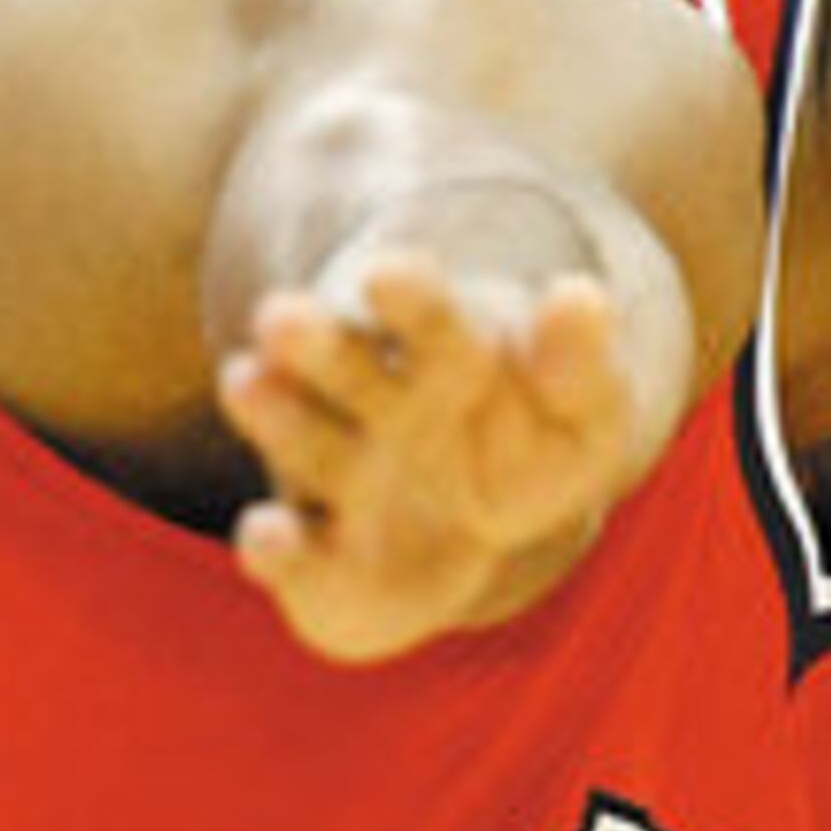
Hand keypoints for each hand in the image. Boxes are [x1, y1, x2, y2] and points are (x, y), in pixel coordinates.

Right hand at [217, 248, 647, 661]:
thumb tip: (582, 296)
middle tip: (282, 317)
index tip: (384, 276)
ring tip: (247, 384)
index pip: (428, 314)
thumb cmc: (535, 449)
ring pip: (302, 436)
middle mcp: (375, 402)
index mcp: (446, 354)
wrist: (481, 528)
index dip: (408, 296)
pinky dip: (274, 547)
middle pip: (342, 362)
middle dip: (315, 343)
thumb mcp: (584, 410)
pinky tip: (269, 538)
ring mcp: (340, 472)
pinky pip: (288, 551)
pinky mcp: (320, 555)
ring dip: (275, 416)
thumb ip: (581, 367)